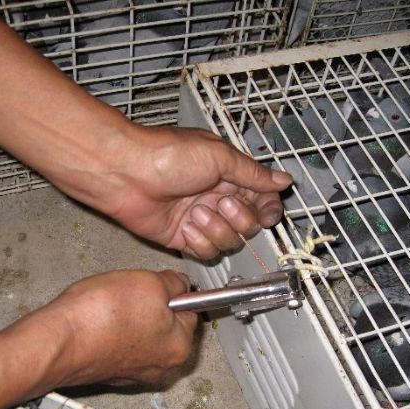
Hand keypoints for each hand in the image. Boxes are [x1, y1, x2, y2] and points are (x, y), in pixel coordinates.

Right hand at [33, 269, 196, 385]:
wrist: (58, 340)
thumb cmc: (102, 316)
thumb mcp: (151, 282)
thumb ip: (173, 283)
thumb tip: (179, 283)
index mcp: (179, 348)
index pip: (191, 312)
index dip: (174, 291)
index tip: (161, 283)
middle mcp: (160, 367)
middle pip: (166, 325)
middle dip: (152, 306)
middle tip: (132, 293)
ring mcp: (132, 373)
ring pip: (141, 333)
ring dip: (130, 318)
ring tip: (112, 304)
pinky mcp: (107, 371)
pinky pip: (117, 343)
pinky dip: (111, 330)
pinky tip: (99, 318)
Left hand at [60, 124, 292, 259]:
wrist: (126, 174)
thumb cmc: (167, 155)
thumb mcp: (219, 156)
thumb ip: (253, 174)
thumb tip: (283, 180)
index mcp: (229, 175)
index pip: (262, 199)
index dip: (267, 209)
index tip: (266, 213)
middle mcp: (216, 197)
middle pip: (249, 225)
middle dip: (239, 218)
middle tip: (220, 203)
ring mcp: (200, 219)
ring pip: (229, 241)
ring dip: (215, 229)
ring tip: (195, 212)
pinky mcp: (184, 238)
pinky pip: (206, 252)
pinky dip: (199, 242)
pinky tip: (185, 227)